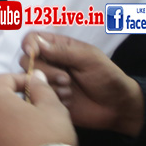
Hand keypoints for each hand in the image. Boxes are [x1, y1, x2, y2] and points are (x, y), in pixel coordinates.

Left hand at [0, 71, 75, 145]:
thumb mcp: (54, 108)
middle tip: (34, 113)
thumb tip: (35, 76)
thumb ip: (41, 88)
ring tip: (28, 136)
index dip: (20, 79)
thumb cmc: (49, 140)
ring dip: (6, 126)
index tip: (35, 87)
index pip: (3, 79)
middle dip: (13, 104)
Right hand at [20, 33, 144, 136]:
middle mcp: (50, 63)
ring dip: (49, 86)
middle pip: (27, 60)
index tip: (34, 53)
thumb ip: (63, 51)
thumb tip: (37, 44)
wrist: (117, 107)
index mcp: (59, 47)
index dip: (29, 44)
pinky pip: (37, 97)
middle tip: (66, 80)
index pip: (33, 39)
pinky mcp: (49, 98)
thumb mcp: (89, 59)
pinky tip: (68, 102)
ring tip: (69, 92)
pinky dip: (51, 98)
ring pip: (30, 79)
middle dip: (45, 70)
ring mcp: (48, 81)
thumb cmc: (108, 77)